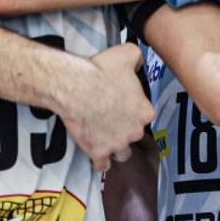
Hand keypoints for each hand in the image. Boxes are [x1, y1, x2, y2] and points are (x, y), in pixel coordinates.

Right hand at [58, 43, 153, 171]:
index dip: (133, 110)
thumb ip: (138, 58)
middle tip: (110, 119)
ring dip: (116, 148)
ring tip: (106, 139)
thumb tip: (138, 62)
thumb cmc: (100, 71)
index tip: (122, 105)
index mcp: (145, 111)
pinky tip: (96, 155)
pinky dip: (100, 162)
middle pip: (134, 135)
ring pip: (122, 154)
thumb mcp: (126, 54)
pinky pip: (103, 166)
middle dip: (125, 129)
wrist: (75, 87)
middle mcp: (135, 131)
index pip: (144, 115)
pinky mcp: (98, 152)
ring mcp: (117, 144)